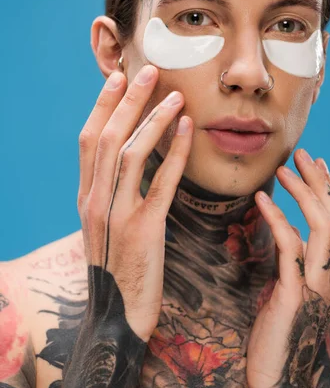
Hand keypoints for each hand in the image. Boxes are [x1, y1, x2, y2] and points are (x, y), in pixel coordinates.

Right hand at [77, 66, 192, 340]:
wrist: (117, 316)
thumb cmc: (117, 268)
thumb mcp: (105, 226)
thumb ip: (111, 192)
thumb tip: (129, 159)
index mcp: (85, 197)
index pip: (88, 140)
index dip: (103, 106)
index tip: (119, 79)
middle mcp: (94, 201)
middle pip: (107, 138)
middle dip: (128, 101)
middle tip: (149, 71)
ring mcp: (116, 216)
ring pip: (129, 154)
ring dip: (152, 120)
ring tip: (174, 95)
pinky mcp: (143, 231)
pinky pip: (161, 183)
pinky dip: (174, 152)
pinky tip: (187, 130)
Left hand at [246, 149, 329, 387]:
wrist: (271, 376)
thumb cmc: (274, 331)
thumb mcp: (286, 288)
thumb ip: (292, 260)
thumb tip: (286, 229)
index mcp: (329, 274)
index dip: (329, 191)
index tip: (316, 163)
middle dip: (319, 183)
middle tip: (301, 154)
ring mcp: (316, 287)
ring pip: (322, 228)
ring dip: (303, 193)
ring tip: (284, 169)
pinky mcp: (295, 296)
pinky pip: (290, 248)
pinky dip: (278, 219)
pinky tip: (262, 200)